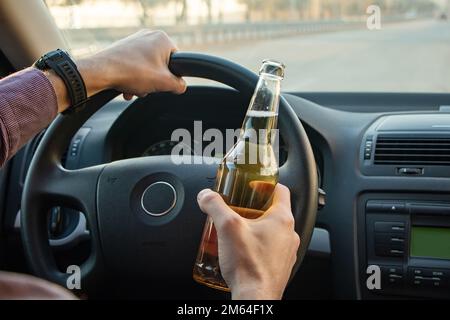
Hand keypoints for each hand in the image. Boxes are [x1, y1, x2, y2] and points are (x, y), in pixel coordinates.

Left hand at [47, 30, 185, 111]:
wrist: (101, 72)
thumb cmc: (132, 72)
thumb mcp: (164, 83)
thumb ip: (179, 85)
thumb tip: (181, 86)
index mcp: (162, 39)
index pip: (177, 61)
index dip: (172, 77)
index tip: (163, 84)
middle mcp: (149, 36)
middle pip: (161, 66)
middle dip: (154, 82)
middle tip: (147, 88)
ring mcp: (135, 42)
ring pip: (147, 69)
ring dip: (142, 83)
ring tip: (134, 89)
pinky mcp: (123, 49)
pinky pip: (135, 67)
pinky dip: (132, 79)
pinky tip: (126, 88)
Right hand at [197, 184, 299, 299]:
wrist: (255, 298)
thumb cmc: (249, 266)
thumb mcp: (227, 227)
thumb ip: (215, 206)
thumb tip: (206, 196)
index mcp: (282, 219)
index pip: (281, 190)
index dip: (266, 184)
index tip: (252, 185)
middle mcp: (289, 234)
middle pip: (274, 211)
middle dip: (254, 207)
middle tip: (238, 208)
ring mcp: (286, 251)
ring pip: (272, 231)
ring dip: (256, 227)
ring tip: (237, 229)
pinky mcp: (279, 266)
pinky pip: (270, 248)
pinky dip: (257, 244)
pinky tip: (241, 249)